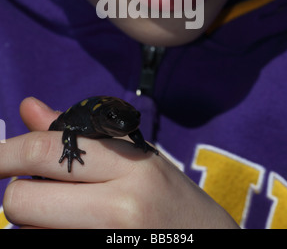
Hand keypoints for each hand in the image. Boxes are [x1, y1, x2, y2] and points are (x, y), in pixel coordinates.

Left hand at [2, 97, 238, 228]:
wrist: (212, 246)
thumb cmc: (172, 202)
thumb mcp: (134, 160)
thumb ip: (78, 134)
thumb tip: (28, 106)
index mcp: (129, 165)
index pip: (48, 150)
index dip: (6, 153)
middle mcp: (121, 206)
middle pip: (23, 200)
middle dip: (18, 197)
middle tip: (38, 195)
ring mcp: (114, 241)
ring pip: (29, 233)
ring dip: (34, 224)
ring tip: (70, 216)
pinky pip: (48, 248)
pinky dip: (49, 239)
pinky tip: (77, 230)